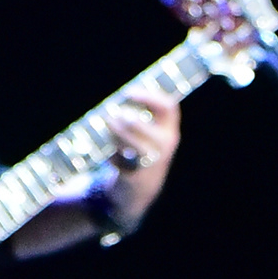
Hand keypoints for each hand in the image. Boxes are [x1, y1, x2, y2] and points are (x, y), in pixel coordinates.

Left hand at [104, 82, 179, 229]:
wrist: (142, 187)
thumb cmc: (140, 150)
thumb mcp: (147, 132)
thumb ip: (139, 114)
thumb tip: (121, 96)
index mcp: (168, 129)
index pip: (168, 107)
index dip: (148, 96)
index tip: (128, 92)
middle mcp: (164, 144)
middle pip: (144, 126)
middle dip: (127, 119)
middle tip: (113, 115)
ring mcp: (153, 161)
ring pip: (135, 145)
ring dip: (118, 135)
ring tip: (109, 127)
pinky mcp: (137, 175)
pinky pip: (123, 162)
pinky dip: (113, 157)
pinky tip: (111, 155)